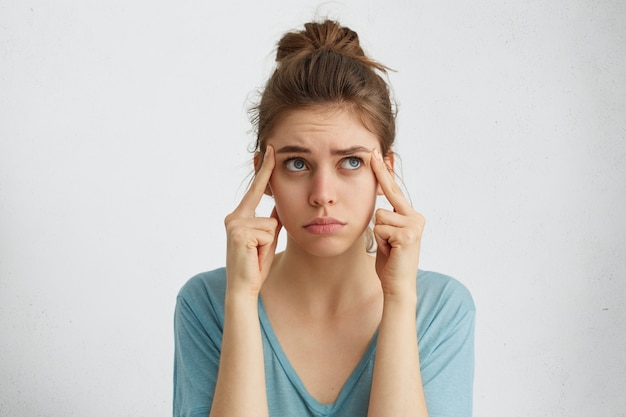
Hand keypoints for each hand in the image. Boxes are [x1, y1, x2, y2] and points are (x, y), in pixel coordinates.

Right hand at [224, 146, 281, 295]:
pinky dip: (267, 246)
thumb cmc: (255, 264)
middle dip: (270, 233)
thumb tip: (279, 204)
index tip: (269, 149)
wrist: (243, 287)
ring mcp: (235, 224)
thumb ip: (271, 219)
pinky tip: (255, 256)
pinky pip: (269, 232)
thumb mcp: (267, 238)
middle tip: (256, 253)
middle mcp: (234, 217)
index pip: (256, 190)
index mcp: (239, 217)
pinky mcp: (240, 233)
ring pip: (271, 224)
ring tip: (258, 255)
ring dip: (270, 242)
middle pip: (269, 213)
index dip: (264, 170)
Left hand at [370, 148, 424, 296]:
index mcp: (412, 216)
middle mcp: (416, 217)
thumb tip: (378, 201)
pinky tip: (390, 251)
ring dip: (378, 233)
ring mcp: (414, 225)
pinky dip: (380, 241)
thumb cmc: (390, 261)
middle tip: (373, 150)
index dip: (385, 172)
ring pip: (379, 215)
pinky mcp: (408, 235)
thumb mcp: (387, 234)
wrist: (398, 285)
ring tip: (388, 247)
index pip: (394, 191)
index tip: (378, 153)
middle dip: (381, 173)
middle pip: (390, 193)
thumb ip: (386, 218)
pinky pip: (380, 228)